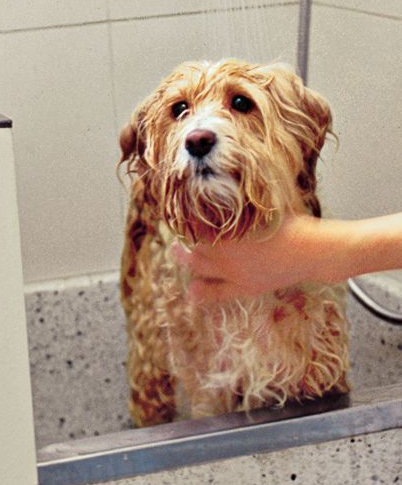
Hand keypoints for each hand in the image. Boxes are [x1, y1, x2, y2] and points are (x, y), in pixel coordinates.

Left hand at [171, 215, 332, 301]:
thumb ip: (237, 202)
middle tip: (174, 233)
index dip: (185, 220)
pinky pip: (219, 293)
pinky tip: (191, 296)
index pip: (194, 227)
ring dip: (187, 261)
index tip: (179, 212)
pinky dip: (203, 293)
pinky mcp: (246, 287)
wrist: (310, 251)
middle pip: (193, 247)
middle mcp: (225, 255)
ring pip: (200, 268)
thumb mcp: (260, 207)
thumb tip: (220, 187)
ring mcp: (234, 273)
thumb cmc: (287, 223)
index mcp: (225, 233)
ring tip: (176, 254)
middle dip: (182, 240)